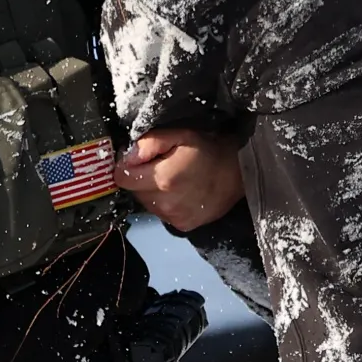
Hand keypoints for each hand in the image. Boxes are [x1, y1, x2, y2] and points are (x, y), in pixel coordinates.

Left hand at [116, 129, 245, 232]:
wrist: (238, 172)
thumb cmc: (208, 150)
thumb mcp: (180, 135)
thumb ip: (149, 143)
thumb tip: (126, 155)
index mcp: (163, 178)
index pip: (122, 177)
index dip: (127, 165)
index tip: (139, 159)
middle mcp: (166, 203)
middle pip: (134, 191)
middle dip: (141, 178)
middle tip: (161, 165)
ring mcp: (174, 217)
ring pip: (147, 203)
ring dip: (152, 191)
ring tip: (172, 178)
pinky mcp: (182, 226)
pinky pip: (161, 213)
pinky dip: (165, 203)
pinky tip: (180, 192)